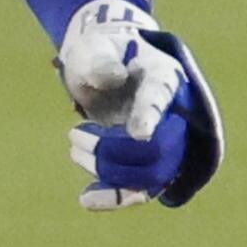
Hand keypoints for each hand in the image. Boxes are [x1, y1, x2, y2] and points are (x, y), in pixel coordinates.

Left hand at [56, 0, 221, 209]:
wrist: (103, 65)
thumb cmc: (100, 51)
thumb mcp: (94, 47)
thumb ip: (100, 60)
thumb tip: (112, 79)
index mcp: (163, 77)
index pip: (161, 99)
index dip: (151, 116)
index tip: (140, 133)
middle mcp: (172, 113)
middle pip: (160, 148)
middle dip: (114, 152)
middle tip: (73, 135)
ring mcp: (162, 140)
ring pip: (152, 176)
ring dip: (110, 173)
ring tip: (74, 149)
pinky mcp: (147, 161)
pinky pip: (141, 190)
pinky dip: (115, 197)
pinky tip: (86, 200)